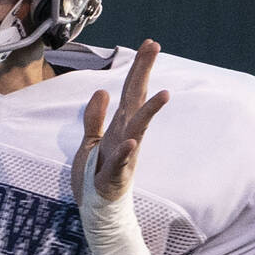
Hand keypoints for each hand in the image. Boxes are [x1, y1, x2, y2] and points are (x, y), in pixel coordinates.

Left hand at [72, 39, 169, 203]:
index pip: (130, 92)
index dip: (139, 67)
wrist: (96, 211)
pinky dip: (126, 151)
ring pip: (137, 130)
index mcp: (119, 128)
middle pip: (136, 100)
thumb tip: (102, 90)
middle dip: (144, 73)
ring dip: (149, 112)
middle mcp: (125, 137)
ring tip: (164, 93)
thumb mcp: (90, 141)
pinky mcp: (115, 177)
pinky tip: (132, 141)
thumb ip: (95, 117)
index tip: (150, 43)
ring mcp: (123, 157)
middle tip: (155, 46)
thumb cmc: (95, 177)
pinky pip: (121, 163)